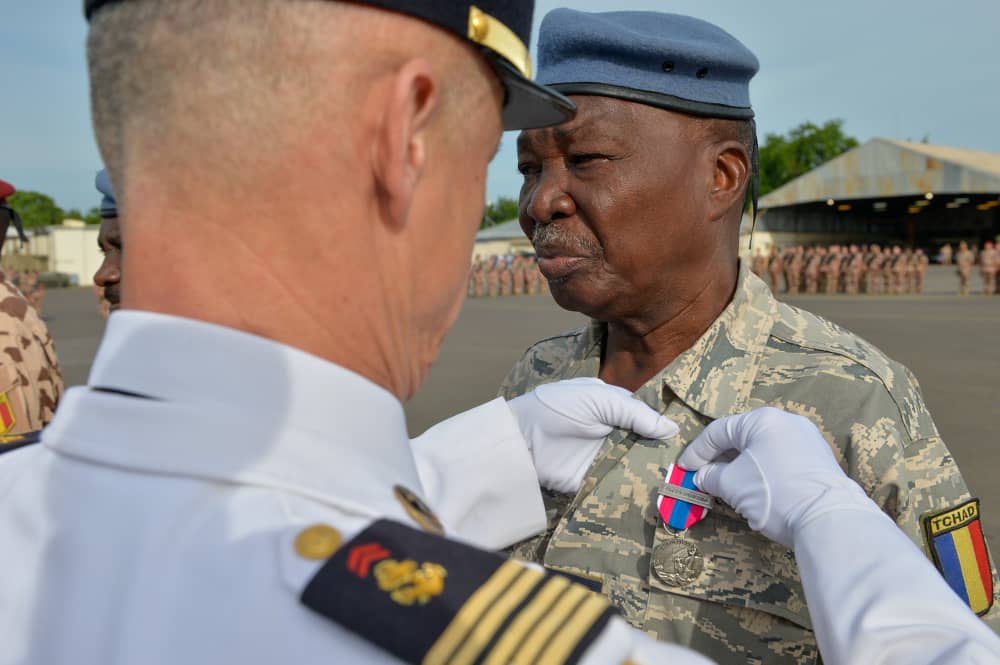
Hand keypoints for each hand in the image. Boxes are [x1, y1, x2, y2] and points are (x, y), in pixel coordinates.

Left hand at [508, 378, 678, 492]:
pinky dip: (636, 491)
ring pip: (638, 468)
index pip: (650, 421)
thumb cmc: (559, 407)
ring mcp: (607, 459)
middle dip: (666, 456)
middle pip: (649, 447)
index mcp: (618, 411)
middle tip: (692, 468)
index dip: (668, 430)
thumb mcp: (600, 399)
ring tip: (682, 484)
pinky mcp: (597, 481)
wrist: (524, 436)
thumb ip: (635, 413)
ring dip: (654, 475)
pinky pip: (620, 487)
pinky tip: (658, 496)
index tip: (694, 441)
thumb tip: (672, 429)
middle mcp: (616, 435)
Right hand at [677, 407, 872, 548]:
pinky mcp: (820, 462)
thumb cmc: (775, 493)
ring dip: (741, 467)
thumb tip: (703, 476)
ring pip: (763, 450)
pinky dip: (763, 472)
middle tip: (703, 478)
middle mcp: (787, 422)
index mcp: (763, 419)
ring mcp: (808, 440)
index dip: (696, 452)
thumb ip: (711, 476)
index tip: (683, 469)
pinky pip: (781, 461)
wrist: (829, 520)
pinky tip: (756, 491)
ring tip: (727, 487)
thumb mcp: (731, 485)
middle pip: (742, 438)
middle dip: (720, 460)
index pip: (718, 431)